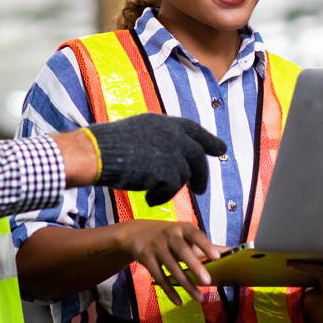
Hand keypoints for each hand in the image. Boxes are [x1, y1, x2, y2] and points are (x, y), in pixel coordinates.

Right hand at [89, 114, 226, 205]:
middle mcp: (174, 136)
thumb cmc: (112, 144)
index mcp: (167, 123)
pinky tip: (150, 200)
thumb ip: (161, 137)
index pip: (195, 130)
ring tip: (157, 195)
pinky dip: (161, 197)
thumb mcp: (142, 129)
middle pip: (198, 156)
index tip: (221, 150)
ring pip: (184, 175)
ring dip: (174, 188)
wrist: (101, 153)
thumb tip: (175, 149)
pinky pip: (171, 189)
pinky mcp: (167, 172)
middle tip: (200, 189)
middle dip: (201, 174)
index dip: (209, 141)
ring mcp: (172, 154)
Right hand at [116, 219, 227, 305]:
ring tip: (199, 298)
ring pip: (172, 267)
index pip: (196, 235)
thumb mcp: (186, 236)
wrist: (137, 233)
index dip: (206, 245)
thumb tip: (231, 251)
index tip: (218, 256)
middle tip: (208, 281)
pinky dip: (169, 290)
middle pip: (182, 251)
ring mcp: (156, 247)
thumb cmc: (170, 236)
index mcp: (183, 229)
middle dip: (195, 266)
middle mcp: (170, 236)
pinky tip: (179, 302)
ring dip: (186, 284)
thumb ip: (207, 245)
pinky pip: (159, 277)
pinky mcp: (146, 259)